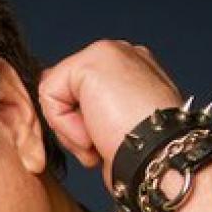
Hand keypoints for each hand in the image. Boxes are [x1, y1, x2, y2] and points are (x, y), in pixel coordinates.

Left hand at [38, 40, 181, 189]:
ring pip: (55, 94)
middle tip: (104, 142)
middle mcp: (120, 56)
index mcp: (132, 69)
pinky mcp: (89, 63)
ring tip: (103, 138)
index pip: (81, 90)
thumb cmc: (146, 156)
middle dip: (74, 126)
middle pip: (65, 91)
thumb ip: (89, 111)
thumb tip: (55, 98)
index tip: (108, 141)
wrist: (162, 157)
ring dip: (72, 130)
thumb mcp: (114, 131)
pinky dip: (65, 125)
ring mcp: (106, 54)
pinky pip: (49, 95)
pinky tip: (94, 132)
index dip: (83, 125)